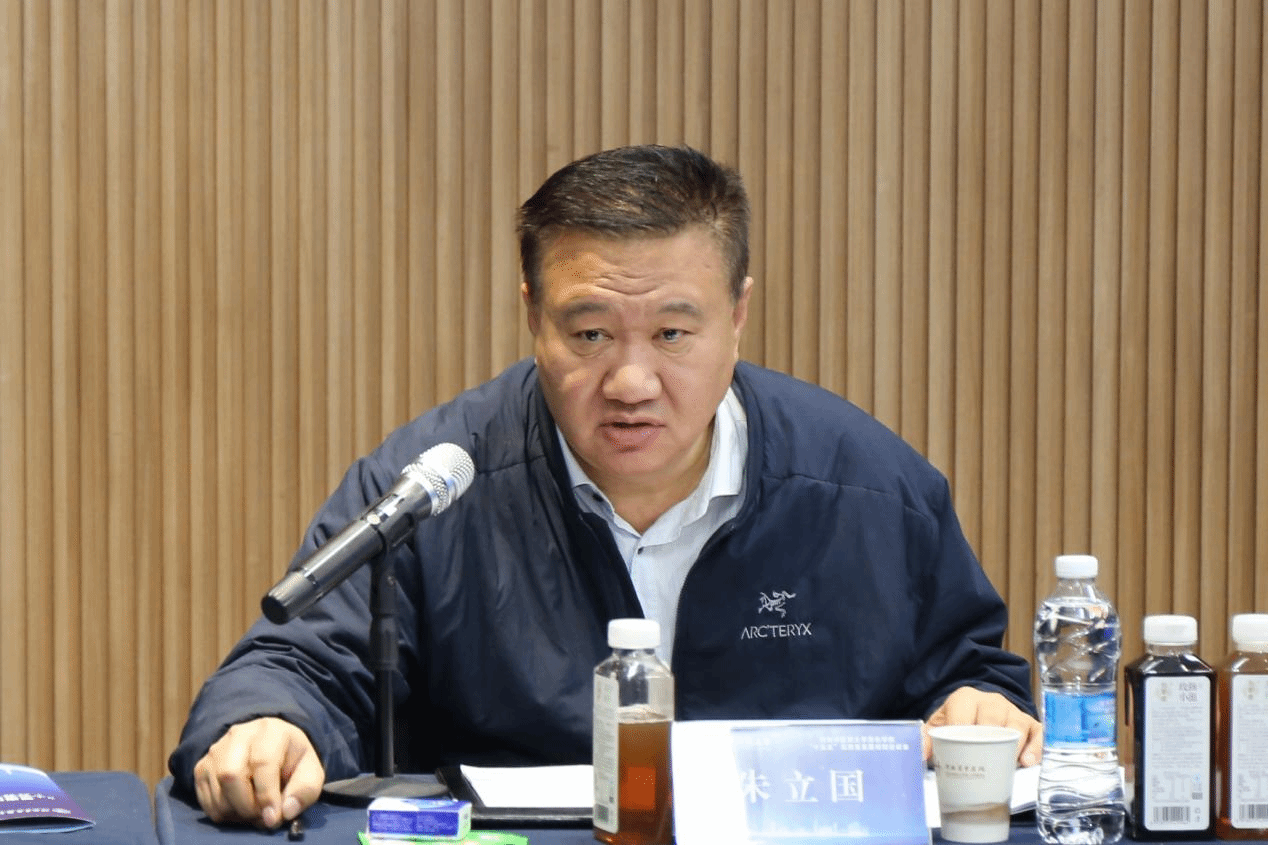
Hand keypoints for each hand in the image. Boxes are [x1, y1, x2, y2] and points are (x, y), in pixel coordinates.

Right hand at [192, 717, 325, 828]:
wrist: (270, 750)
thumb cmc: (291, 762)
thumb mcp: (309, 773)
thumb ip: (304, 791)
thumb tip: (286, 811)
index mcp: (271, 730)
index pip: (262, 762)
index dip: (266, 795)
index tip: (272, 818)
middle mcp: (239, 735)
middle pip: (231, 774)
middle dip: (247, 805)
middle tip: (262, 817)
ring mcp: (217, 749)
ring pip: (216, 788)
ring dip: (235, 812)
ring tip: (253, 813)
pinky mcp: (202, 766)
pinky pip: (204, 798)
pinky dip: (222, 813)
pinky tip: (239, 810)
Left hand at [922, 687, 1042, 766]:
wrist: (978, 712)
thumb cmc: (959, 722)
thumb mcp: (940, 725)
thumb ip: (927, 737)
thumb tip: (920, 754)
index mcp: (966, 698)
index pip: (964, 714)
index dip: (961, 732)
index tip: (960, 751)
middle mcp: (992, 701)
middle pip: (993, 717)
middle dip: (989, 739)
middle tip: (985, 762)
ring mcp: (1013, 711)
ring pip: (1017, 724)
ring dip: (1014, 745)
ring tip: (1009, 764)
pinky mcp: (1031, 724)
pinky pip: (1037, 733)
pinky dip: (1035, 747)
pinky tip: (1027, 761)